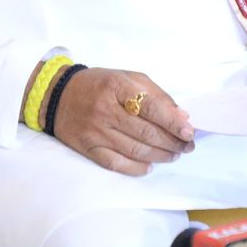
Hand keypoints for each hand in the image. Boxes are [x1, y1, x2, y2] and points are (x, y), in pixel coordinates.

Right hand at [50, 67, 194, 175]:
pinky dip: (136, 168)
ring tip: (174, 155)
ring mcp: (96, 132)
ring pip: (135, 150)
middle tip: (187, 146)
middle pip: (146, 132)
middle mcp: (106, 110)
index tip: (189, 131)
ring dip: (160, 155)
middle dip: (172, 142)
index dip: (172, 122)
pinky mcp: (88, 148)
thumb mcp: (127, 78)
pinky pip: (116, 164)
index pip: (151, 107)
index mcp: (117, 87)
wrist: (58, 96)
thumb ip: (156, 94)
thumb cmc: (99, 85)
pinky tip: (150, 166)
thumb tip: (181, 117)